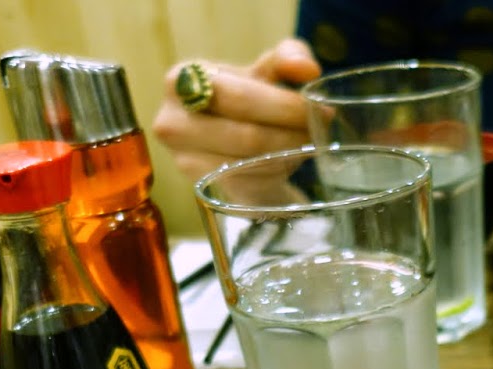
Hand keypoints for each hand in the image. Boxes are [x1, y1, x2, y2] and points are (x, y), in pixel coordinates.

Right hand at [152, 39, 324, 181]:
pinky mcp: (200, 186)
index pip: (238, 95)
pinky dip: (275, 173)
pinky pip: (247, 182)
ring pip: (249, 161)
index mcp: (182, 79)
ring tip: (308, 143)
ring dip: (288, 154)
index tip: (318, 108)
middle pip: (245, 132)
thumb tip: (307, 69)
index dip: (283, 104)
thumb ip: (287, 58)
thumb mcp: (268, 72)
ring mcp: (183, 159)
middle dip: (291, 132)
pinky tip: (287, 162)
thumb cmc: (250, 103)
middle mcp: (173, 120)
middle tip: (320, 129)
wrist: (236, 146)